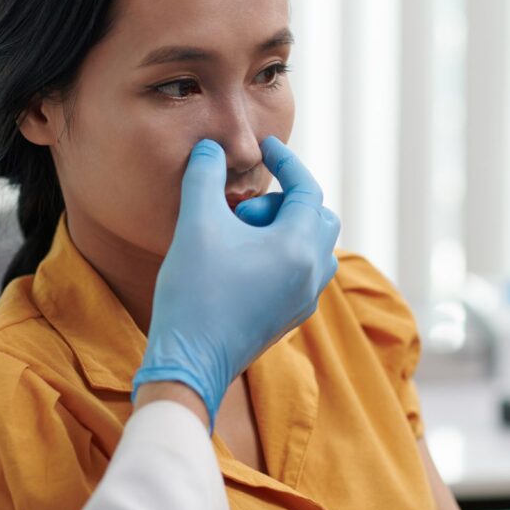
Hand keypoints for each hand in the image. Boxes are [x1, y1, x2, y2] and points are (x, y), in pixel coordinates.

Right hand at [132, 137, 339, 430]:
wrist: (189, 362)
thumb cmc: (193, 292)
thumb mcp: (195, 223)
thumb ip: (204, 176)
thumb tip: (211, 148)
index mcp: (297, 248)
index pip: (306, 189)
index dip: (287, 161)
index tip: (266, 146)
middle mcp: (311, 274)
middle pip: (319, 217)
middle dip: (285, 201)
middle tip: (242, 206)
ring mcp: (304, 299)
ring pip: (314, 247)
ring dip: (286, 228)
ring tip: (242, 234)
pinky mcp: (290, 317)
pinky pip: (303, 272)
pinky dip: (283, 253)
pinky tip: (244, 259)